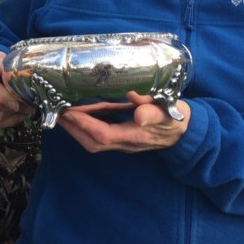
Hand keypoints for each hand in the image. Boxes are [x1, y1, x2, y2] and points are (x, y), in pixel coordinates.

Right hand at [0, 51, 32, 130]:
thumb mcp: (1, 58)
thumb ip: (5, 65)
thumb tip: (11, 75)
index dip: (4, 95)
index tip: (20, 99)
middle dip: (14, 108)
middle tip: (30, 106)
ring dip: (14, 116)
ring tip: (26, 110)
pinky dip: (8, 123)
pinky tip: (17, 116)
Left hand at [57, 92, 190, 153]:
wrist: (186, 134)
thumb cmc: (176, 118)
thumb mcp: (168, 111)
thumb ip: (152, 108)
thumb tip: (134, 99)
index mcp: (135, 136)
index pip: (104, 134)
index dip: (85, 124)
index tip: (70, 112)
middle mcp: (125, 143)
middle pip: (92, 142)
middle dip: (73, 128)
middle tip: (57, 112)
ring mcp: (123, 144)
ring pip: (93, 142)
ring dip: (76, 130)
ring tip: (62, 113)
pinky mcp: (122, 140)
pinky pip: (99, 138)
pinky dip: (85, 128)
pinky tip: (80, 115)